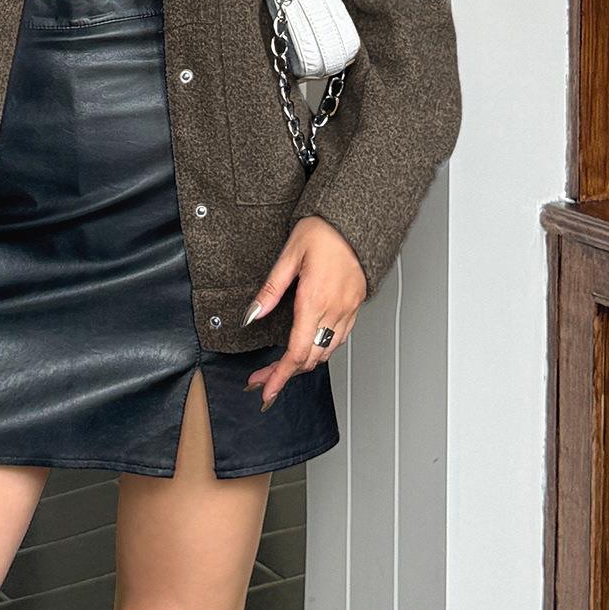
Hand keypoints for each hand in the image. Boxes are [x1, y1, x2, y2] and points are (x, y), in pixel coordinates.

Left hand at [241, 215, 366, 410]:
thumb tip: (252, 315)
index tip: (265, 390)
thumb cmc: (323, 231)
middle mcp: (335, 310)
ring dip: (304, 364)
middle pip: (310, 358)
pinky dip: (322, 349)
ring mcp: (348, 310)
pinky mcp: (356, 306)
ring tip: (281, 367)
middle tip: (263, 378)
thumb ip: (270, 290)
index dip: (279, 376)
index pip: (297, 352)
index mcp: (315, 300)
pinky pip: (339, 338)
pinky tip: (308, 345)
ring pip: (327, 351)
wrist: (355, 220)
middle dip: (285, 374)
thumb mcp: (289, 256)